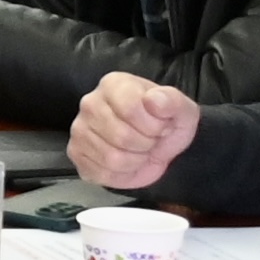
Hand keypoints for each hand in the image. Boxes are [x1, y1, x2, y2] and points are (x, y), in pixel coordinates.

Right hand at [74, 73, 200, 190]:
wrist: (157, 144)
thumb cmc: (165, 123)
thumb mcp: (182, 110)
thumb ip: (173, 102)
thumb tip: (153, 100)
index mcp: (114, 84)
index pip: (131, 108)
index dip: (153, 125)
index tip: (160, 126)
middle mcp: (90, 103)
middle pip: (121, 136)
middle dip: (145, 145)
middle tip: (150, 141)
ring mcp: (79, 129)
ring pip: (111, 158)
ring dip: (135, 161)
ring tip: (139, 151)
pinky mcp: (76, 153)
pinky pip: (102, 173)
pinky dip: (122, 174)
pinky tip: (126, 162)